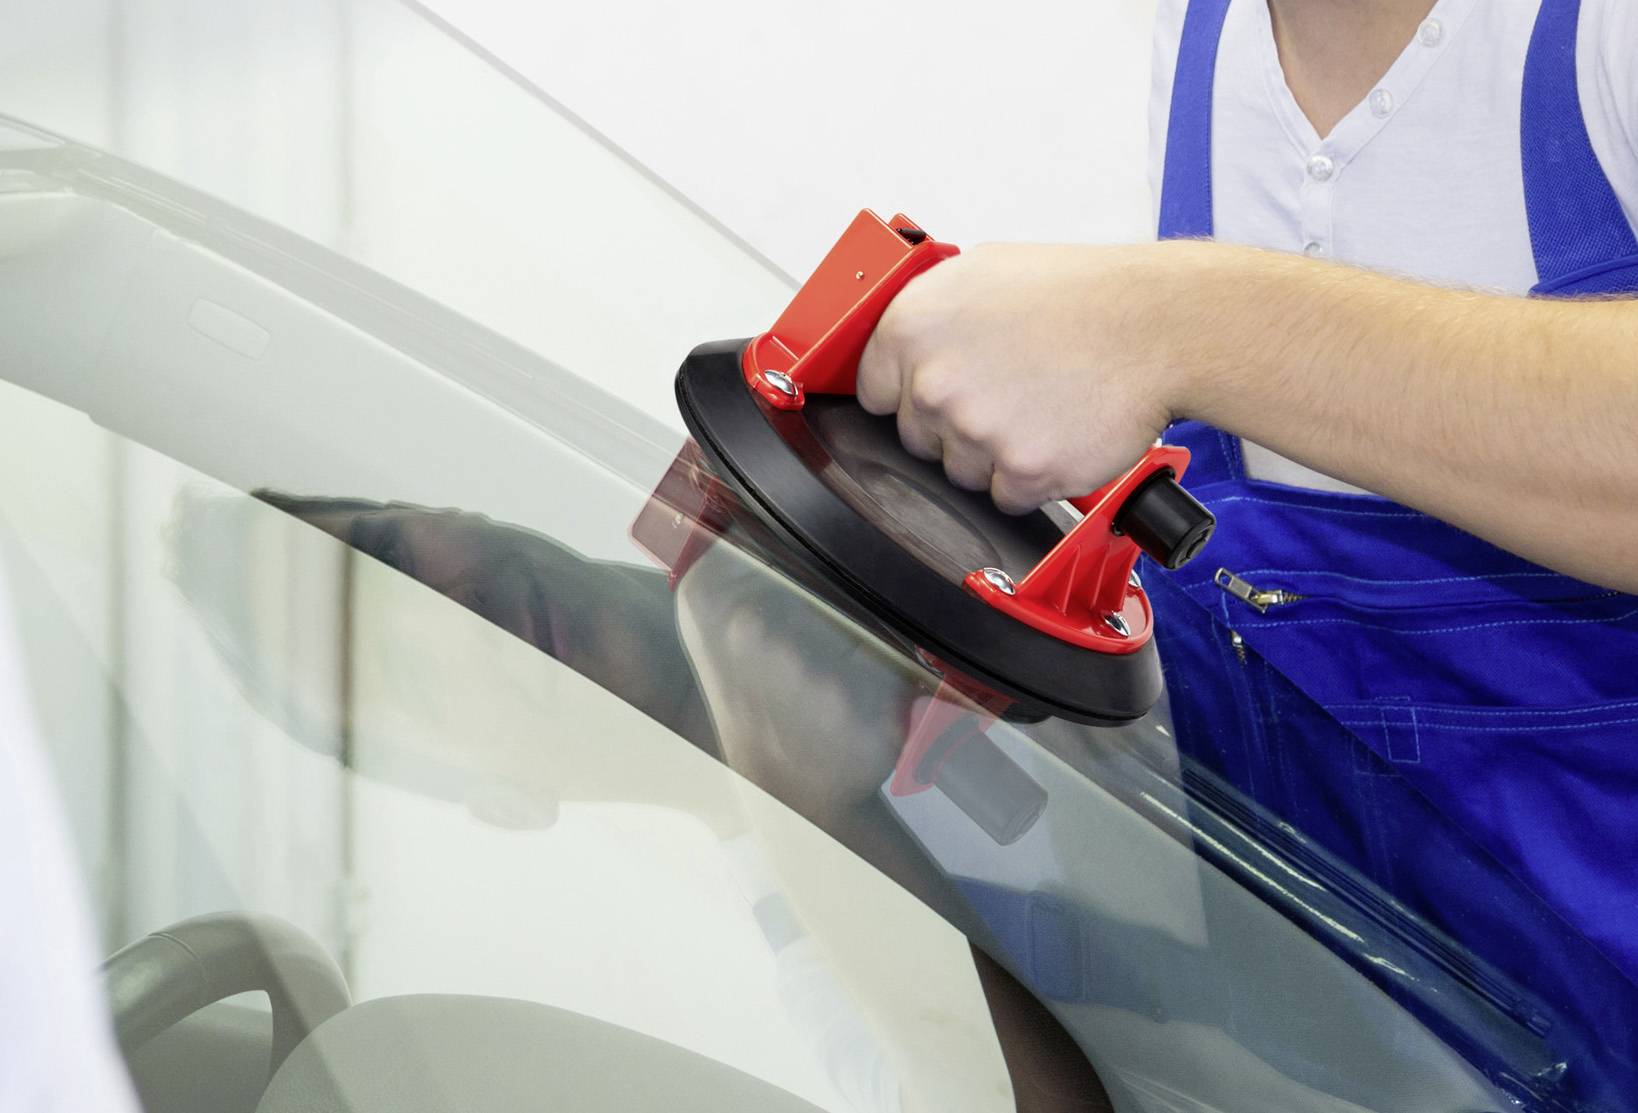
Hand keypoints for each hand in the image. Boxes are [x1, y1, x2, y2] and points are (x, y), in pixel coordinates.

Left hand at [856, 242, 1185, 513]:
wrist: (1156, 325)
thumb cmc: (1083, 294)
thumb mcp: (986, 270)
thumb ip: (933, 312)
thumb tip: (909, 342)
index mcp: (912, 326)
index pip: (873, 391)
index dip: (907, 394)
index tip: (935, 392)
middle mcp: (934, 382)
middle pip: (917, 438)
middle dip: (954, 425)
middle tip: (1006, 392)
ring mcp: (975, 432)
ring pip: (962, 472)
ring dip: (995, 454)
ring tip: (1039, 408)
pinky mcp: (1020, 473)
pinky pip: (1006, 497)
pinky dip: (1033, 478)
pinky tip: (1057, 434)